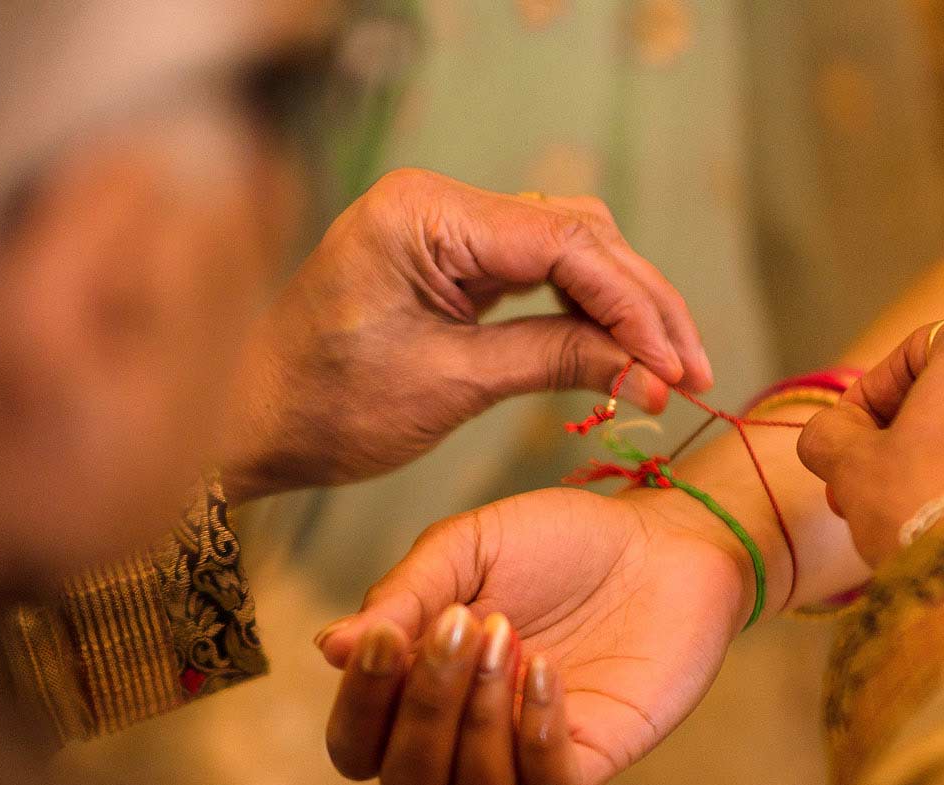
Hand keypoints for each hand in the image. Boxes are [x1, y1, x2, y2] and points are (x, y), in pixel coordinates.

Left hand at [220, 168, 714, 502]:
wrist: (250, 425)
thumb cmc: (327, 408)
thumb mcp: (452, 386)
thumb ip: (555, 360)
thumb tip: (650, 370)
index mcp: (425, 213)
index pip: (564, 240)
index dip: (633, 303)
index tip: (677, 363)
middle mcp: (437, 201)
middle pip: (576, 234)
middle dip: (640, 303)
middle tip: (693, 369)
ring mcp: (442, 225)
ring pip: (565, 248)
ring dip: (620, 307)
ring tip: (668, 368)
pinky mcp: (446, 257)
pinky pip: (533, 270)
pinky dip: (580, 311)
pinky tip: (620, 353)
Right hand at [316, 485, 748, 784]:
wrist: (661, 541)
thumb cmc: (557, 544)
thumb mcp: (467, 549)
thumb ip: (402, 597)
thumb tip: (326, 646)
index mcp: (416, 699)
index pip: (356, 747)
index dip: (359, 707)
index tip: (383, 638)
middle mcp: (463, 746)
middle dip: (423, 712)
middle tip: (462, 625)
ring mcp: (525, 762)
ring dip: (479, 726)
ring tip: (509, 638)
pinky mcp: (589, 765)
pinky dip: (535, 733)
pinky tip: (547, 668)